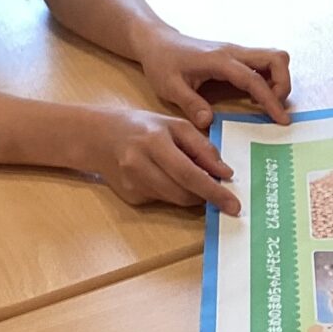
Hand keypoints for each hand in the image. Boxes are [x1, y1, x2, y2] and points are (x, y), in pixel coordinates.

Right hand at [73, 106, 240, 214]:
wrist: (99, 137)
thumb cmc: (142, 126)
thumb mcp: (174, 125)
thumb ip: (202, 147)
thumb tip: (225, 172)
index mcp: (153, 143)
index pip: (189, 174)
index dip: (214, 191)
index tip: (233, 205)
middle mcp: (139, 166)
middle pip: (183, 193)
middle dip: (207, 196)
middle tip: (223, 194)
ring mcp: (133, 185)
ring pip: (175, 200)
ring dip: (191, 194)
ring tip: (191, 176)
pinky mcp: (130, 197)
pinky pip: (163, 200)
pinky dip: (173, 192)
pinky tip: (163, 176)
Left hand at [136, 27, 292, 128]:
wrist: (158, 42)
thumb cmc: (162, 63)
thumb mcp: (169, 87)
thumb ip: (190, 104)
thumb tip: (209, 123)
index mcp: (219, 60)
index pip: (254, 79)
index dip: (270, 99)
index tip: (280, 119)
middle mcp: (234, 52)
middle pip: (277, 58)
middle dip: (284, 84)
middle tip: (275, 108)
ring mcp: (237, 52)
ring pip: (274, 58)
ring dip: (279, 80)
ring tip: (267, 103)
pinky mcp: (237, 56)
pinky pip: (264, 63)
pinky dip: (270, 79)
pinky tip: (256, 96)